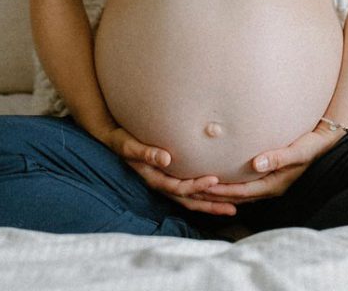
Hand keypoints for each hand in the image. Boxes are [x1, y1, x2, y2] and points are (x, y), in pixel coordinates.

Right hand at [99, 125, 235, 216]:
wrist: (114, 140)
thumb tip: (166, 158)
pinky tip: (218, 194)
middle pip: (189, 199)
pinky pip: (190, 191)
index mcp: (154, 178)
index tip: (214, 180)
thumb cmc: (122, 140)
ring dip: (211, 203)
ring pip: (191, 198)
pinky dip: (204, 194)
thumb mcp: (130, 145)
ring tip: (233, 208)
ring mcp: (166, 183)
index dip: (196, 185)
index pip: (178, 187)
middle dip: (211, 203)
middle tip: (233, 206)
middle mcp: (162, 184)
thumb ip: (146, 152)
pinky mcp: (170, 178)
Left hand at [196, 125, 341, 204]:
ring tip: (200, 186)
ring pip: (240, 192)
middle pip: (237, 196)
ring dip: (221, 190)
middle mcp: (270, 187)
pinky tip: (220, 176)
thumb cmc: (311, 144)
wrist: (324, 142)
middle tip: (193, 189)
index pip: (242, 192)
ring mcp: (269, 183)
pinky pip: (244, 184)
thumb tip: (257, 163)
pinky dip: (230, 183)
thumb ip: (278, 157)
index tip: (203, 186)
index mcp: (274, 184)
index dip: (222, 190)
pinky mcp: (268, 175)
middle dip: (216, 194)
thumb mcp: (297, 151)